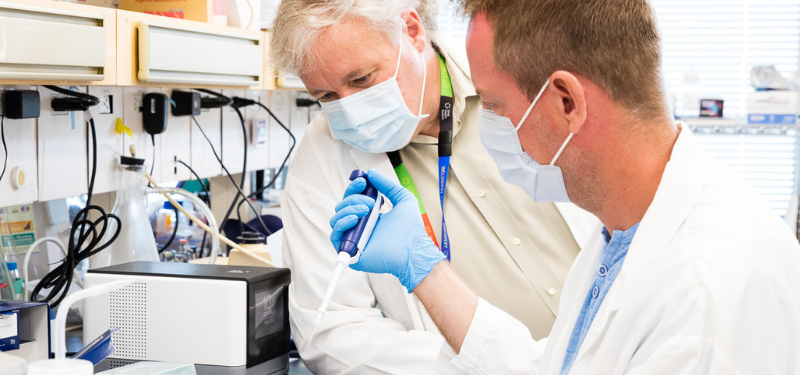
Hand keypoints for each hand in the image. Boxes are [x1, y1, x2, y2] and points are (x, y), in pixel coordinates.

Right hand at [330, 169, 445, 291]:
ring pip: (336, 218)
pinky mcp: (350, 251)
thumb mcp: (403, 198)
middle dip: (354, 198)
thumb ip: (388, 184)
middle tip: (371, 202)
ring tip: (366, 210)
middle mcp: (360, 227)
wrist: (413, 250)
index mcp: (370, 216)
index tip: (363, 181)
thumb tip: (371, 173)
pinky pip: (335, 235)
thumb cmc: (412, 229)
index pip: (353, 199)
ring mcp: (353, 239)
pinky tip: (355, 219)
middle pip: (343, 206)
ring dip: (348, 209)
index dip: (354, 188)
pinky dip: (342, 223)